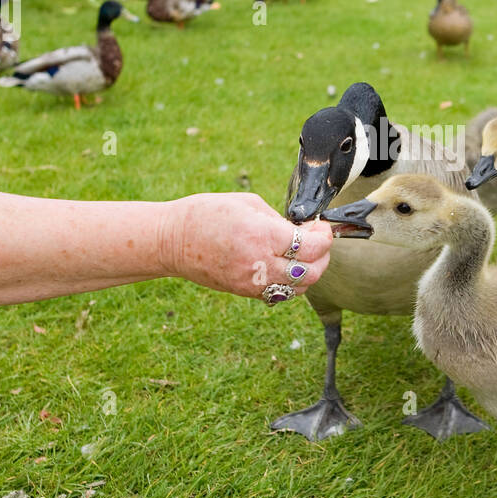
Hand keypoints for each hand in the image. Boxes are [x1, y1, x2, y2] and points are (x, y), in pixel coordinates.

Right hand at [158, 193, 332, 299]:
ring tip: (303, 254)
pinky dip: (291, 282)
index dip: (325, 236)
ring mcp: (252, 283)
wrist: (172, 240)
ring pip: (299, 288)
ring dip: (310, 271)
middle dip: (323, 256)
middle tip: (318, 240)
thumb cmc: (206, 214)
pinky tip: (286, 266)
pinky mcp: (245, 292)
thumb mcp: (247, 204)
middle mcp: (261, 264)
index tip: (321, 227)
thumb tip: (301, 230)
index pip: (312, 246)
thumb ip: (278, 219)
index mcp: (262, 235)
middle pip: (311, 272)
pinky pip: (280, 294)